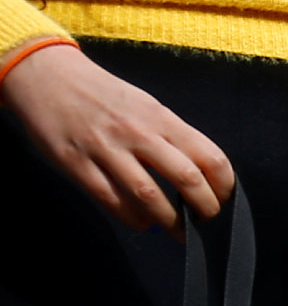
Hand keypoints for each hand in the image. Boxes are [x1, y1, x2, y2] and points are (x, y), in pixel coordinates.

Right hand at [2, 42, 233, 229]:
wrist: (45, 74)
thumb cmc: (103, 94)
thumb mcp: (145, 104)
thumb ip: (171, 135)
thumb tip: (202, 175)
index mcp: (160, 117)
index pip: (210, 157)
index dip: (224, 186)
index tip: (223, 199)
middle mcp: (137, 132)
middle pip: (186, 179)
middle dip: (205, 209)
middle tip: (206, 222)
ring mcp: (105, 149)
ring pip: (150, 196)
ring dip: (171, 221)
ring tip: (179, 231)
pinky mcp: (76, 164)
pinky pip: (113, 201)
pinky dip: (134, 218)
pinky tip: (143, 221)